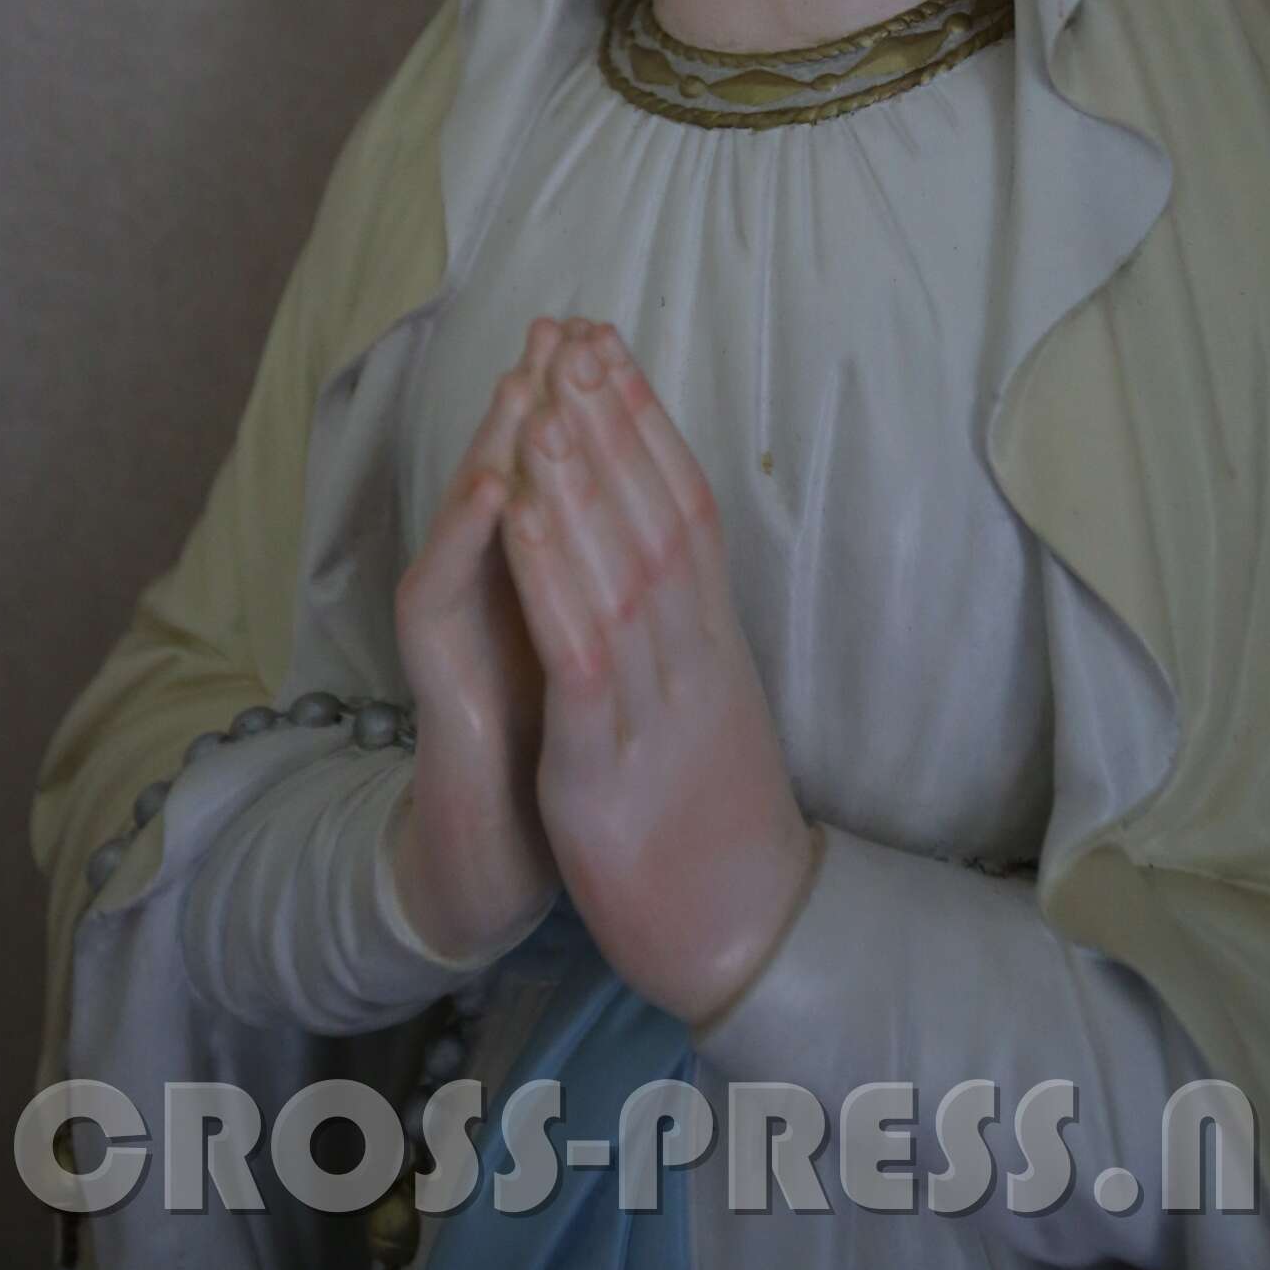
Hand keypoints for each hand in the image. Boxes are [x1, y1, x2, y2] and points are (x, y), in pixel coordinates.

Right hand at [391, 318, 569, 960]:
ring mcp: (453, 624)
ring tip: (528, 379)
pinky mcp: (429, 675)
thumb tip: (648, 499)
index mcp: (544, 572)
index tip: (613, 334)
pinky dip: (465, 539)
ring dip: (497, 443)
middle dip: (538, 396)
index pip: (561, 471)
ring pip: (467, 514)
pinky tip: (491, 490)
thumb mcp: (601, 643)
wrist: (501, 854)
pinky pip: (439, 595)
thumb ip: (607, 572)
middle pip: (509, 468)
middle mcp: (489, 583)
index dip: (585, 404)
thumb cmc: (554, 739)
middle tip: (562, 323)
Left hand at [502, 321, 818, 1025]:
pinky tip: (520, 512)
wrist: (748, 937)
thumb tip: (679, 554)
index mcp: (716, 641)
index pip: (688, 506)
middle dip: (611, 420)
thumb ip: (698, 630)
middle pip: (655, 513)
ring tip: (542, 394)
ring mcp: (654, 703)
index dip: (647, 424)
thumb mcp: (719, 706)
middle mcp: (694, 653)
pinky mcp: (606, 760)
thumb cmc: (723, 820)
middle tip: (575, 332)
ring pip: (618, 565)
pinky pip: (579, 648)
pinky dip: (550, 571)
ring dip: (577, 475)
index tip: (612, 350)